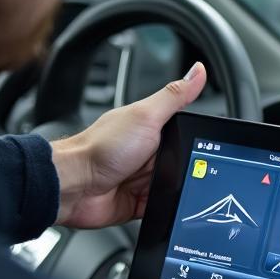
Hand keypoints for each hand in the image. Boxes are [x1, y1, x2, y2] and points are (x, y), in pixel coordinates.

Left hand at [51, 62, 206, 228]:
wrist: (73, 186)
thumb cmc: (100, 149)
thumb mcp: (146, 116)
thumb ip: (175, 97)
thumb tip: (199, 71)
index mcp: (151, 128)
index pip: (185, 130)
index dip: (197, 137)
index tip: (206, 142)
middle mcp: (148, 153)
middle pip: (183, 162)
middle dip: (186, 169)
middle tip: (174, 167)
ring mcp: (142, 178)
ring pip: (175, 186)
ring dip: (174, 189)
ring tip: (161, 185)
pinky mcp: (138, 202)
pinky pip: (161, 207)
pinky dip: (164, 208)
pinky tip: (158, 202)